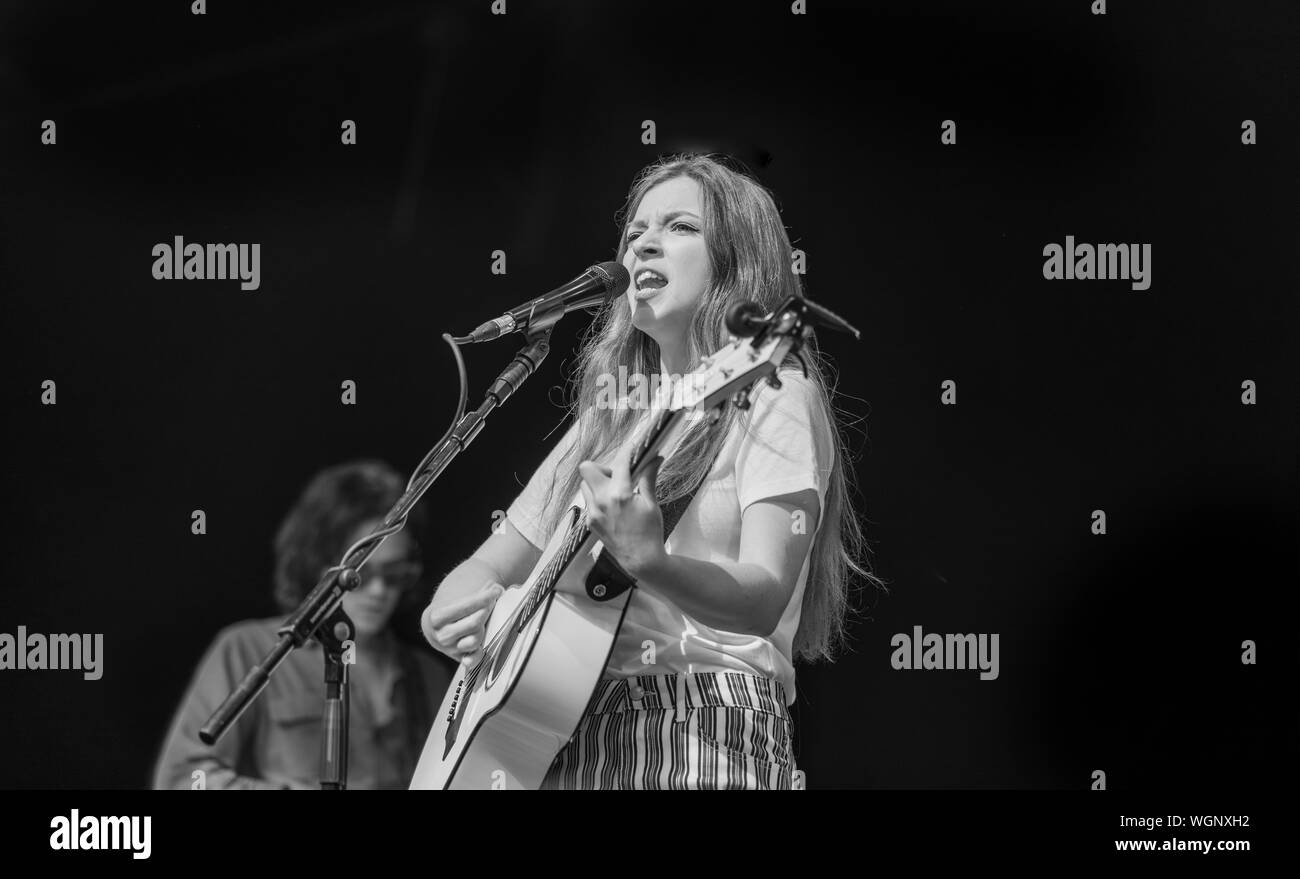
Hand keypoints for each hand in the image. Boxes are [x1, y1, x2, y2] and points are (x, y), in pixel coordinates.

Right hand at [421, 581, 504, 667]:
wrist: (437, 625)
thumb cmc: (450, 608)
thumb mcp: (455, 598)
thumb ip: (475, 594)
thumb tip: (496, 590)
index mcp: (436, 618)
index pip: (465, 607)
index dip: (483, 598)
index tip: (495, 590)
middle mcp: (441, 636)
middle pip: (474, 623)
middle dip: (487, 609)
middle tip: (494, 600)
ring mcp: (450, 649)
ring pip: (476, 639)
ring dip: (486, 625)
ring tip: (489, 615)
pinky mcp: (459, 658)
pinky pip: (473, 659)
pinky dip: (480, 653)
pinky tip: (484, 645)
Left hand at [578, 454, 667, 579]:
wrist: (640, 559)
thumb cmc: (650, 532)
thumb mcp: (651, 503)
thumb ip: (648, 478)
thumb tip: (655, 458)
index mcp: (619, 494)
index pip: (619, 462)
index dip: (628, 451)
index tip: (633, 448)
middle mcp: (601, 501)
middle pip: (587, 468)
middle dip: (602, 466)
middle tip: (618, 475)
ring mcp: (593, 512)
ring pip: (585, 485)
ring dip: (598, 482)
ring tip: (615, 491)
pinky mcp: (590, 522)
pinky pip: (588, 501)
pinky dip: (597, 497)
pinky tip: (613, 506)